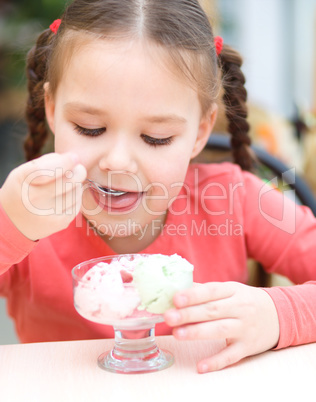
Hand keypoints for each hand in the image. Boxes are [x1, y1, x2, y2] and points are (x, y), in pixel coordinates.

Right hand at [0, 152, 86, 240]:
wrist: (13, 221)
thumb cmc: (24, 189)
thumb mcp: (25, 172)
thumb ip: (47, 163)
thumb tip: (74, 159)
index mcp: (23, 180)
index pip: (46, 171)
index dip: (64, 163)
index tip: (74, 157)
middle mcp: (33, 198)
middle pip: (66, 182)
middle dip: (78, 172)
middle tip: (80, 169)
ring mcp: (46, 213)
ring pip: (75, 193)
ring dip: (76, 185)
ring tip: (69, 184)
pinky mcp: (58, 224)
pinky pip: (77, 205)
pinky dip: (76, 198)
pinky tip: (68, 195)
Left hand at [164, 281, 279, 372]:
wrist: (279, 315)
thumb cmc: (245, 300)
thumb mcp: (230, 290)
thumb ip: (205, 290)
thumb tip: (177, 289)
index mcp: (233, 290)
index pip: (211, 291)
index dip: (194, 295)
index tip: (176, 298)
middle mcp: (240, 308)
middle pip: (213, 310)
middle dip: (189, 314)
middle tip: (169, 316)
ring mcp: (245, 328)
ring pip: (220, 331)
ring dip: (198, 332)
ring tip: (178, 334)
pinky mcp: (248, 347)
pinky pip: (231, 356)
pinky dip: (216, 361)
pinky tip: (201, 366)